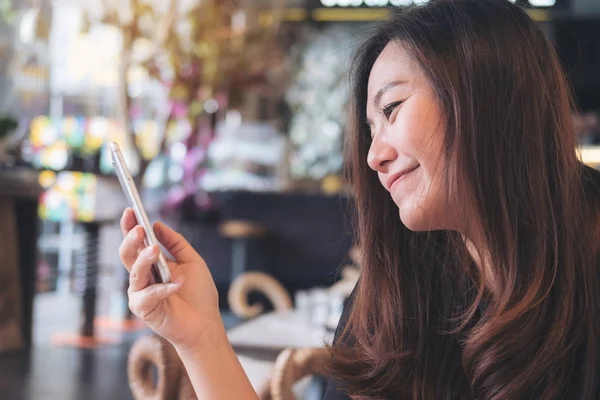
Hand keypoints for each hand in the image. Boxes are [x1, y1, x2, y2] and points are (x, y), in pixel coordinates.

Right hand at [119, 208, 221, 351]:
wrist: (206, 322)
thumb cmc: (199, 294)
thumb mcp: (191, 261)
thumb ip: (176, 243)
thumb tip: (157, 225)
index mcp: (152, 264)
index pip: (136, 243)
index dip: (129, 226)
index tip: (130, 210)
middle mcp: (142, 277)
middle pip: (127, 255)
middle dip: (130, 240)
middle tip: (139, 229)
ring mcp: (140, 293)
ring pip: (134, 272)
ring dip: (144, 260)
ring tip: (155, 250)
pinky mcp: (143, 309)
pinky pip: (147, 295)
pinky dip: (164, 288)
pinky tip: (178, 284)